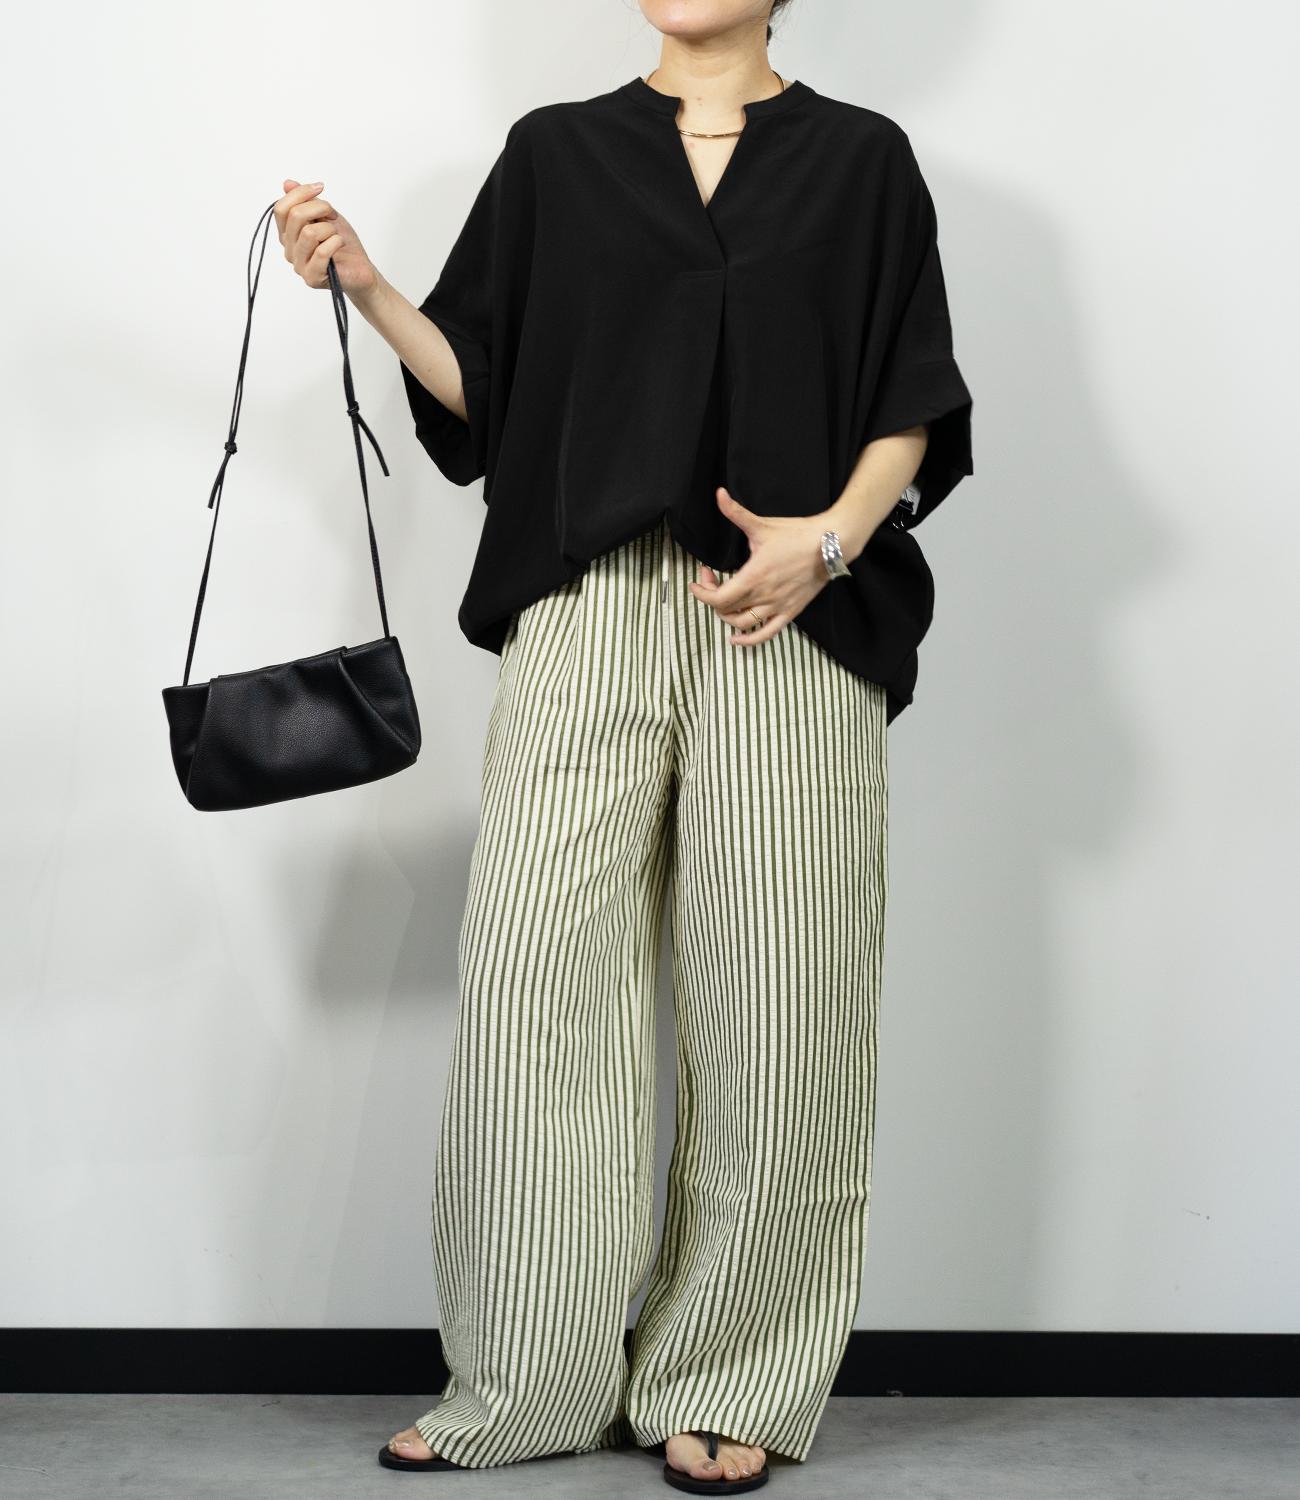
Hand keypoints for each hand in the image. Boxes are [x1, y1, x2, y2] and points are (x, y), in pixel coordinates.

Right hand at [273, 178, 376, 294]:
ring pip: (309, 233)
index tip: (320, 188)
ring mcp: (299, 265)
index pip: (281, 209)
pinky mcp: (312, 277)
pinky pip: (322, 252)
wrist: (360, 269)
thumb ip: (306, 202)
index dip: (300, 193)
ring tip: (336, 235)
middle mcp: (289, 250)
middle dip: (321, 208)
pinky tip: (340, 244)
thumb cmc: (342, 244)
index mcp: (287, 234)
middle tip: (333, 215)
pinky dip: (336, 242)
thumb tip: (287, 183)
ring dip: (330, 228)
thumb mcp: (325, 215)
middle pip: (295, 216)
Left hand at [687, 486, 833, 646]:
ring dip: (726, 617)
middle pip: (725, 610)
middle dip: (711, 596)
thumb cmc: (796, 533)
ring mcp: (776, 607)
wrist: (831, 544)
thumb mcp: (761, 525)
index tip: (698, 579)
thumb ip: (735, 512)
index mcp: (753, 576)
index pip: (717, 598)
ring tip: (723, 603)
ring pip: (741, 625)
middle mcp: (763, 596)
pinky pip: (765, 635)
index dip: (702, 592)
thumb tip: (719, 494)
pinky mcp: (789, 612)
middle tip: (711, 579)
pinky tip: (736, 639)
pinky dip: (748, 641)